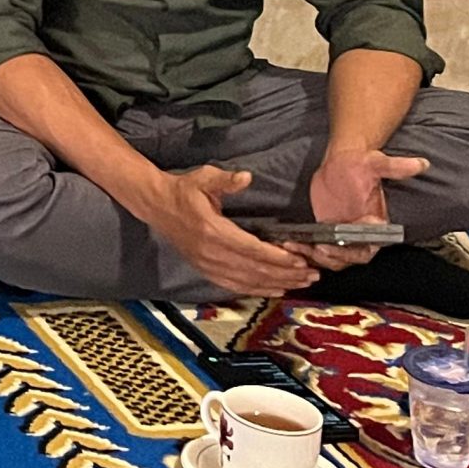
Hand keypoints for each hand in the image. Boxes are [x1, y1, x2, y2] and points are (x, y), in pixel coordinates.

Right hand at [141, 165, 317, 299]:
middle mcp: (211, 253)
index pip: (252, 250)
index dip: (278, 258)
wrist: (155, 205)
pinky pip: (235, 286)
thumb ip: (225, 179)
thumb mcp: (203, 177)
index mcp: (213, 230)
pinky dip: (257, 290)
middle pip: (255, 270)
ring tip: (302, 284)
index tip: (301, 260)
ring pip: (248, 281)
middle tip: (312, 275)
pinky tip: (275, 290)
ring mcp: (207, 265)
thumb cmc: (183, 190)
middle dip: (287, 274)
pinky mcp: (205, 270)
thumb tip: (247, 177)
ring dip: (277, 284)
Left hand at [302, 145, 427, 269]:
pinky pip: (318, 248)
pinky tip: (290, 244)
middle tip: (315, 248)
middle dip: (331, 259)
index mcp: (375, 226)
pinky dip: (306, 250)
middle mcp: (361, 235)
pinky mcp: (326, 230)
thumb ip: (396, 167)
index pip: (366, 250)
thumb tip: (420, 163)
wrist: (343, 160)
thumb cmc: (361, 163)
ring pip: (331, 258)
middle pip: (347, 260)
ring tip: (297, 247)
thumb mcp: (376, 163)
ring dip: (315, 257)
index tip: (334, 246)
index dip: (350, 254)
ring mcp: (342, 235)